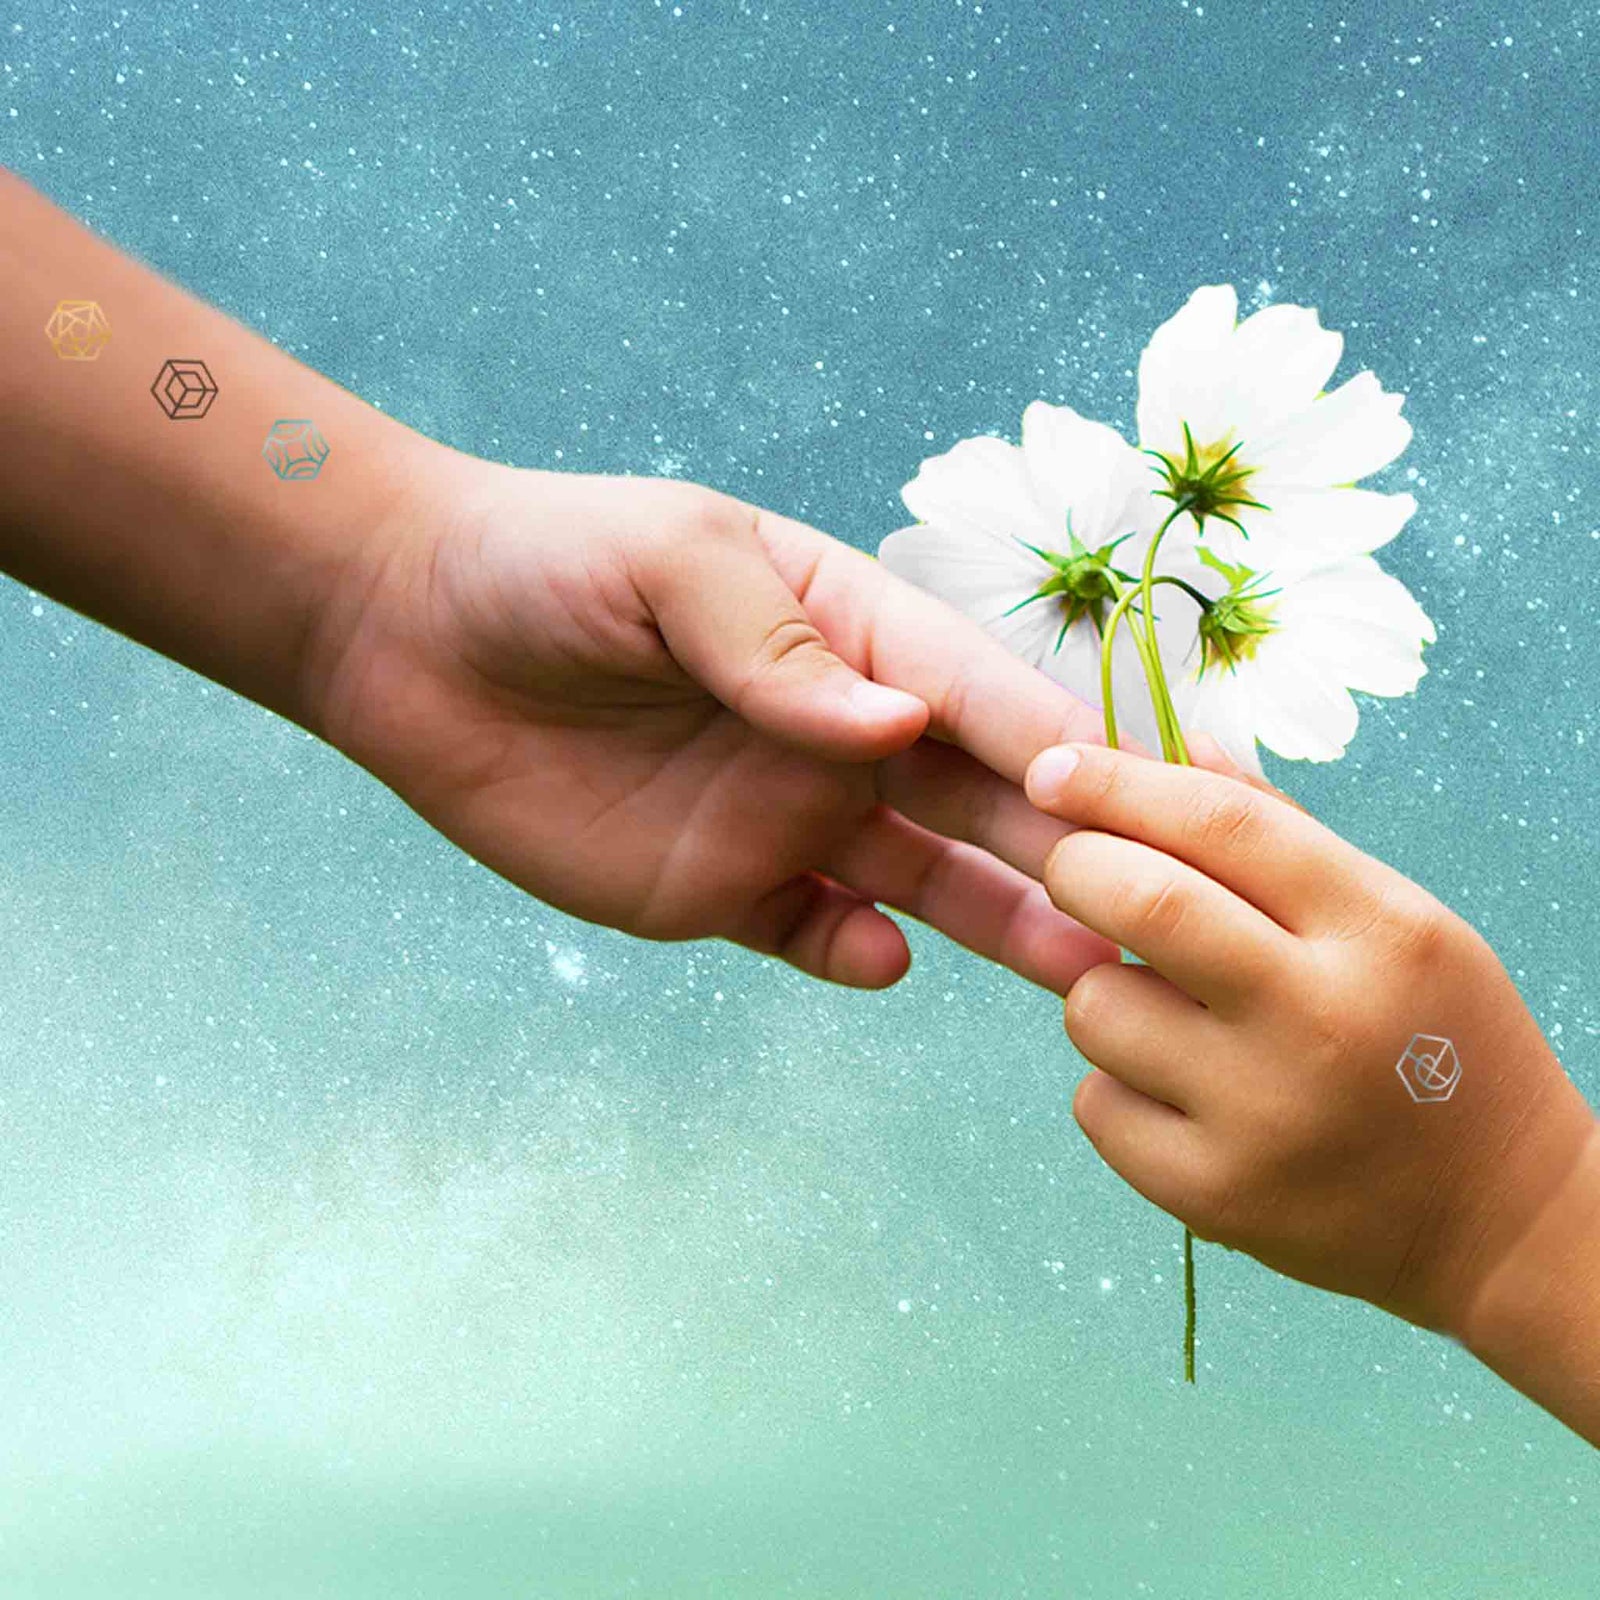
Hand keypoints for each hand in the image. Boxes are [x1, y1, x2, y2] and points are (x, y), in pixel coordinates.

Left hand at [303, 449, 1125, 990]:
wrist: (409, 638)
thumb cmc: (547, 567)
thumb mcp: (672, 564)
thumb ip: (779, 646)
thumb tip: (897, 725)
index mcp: (854, 636)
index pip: (988, 693)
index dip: (1078, 745)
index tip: (1173, 799)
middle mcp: (843, 734)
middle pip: (987, 800)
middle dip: (1078, 850)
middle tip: (1170, 911)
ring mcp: (789, 817)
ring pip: (930, 879)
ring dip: (1006, 922)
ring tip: (1084, 973)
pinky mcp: (720, 890)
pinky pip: (815, 935)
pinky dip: (861, 953)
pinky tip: (882, 958)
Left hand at [1022, 741, 1597, 1339]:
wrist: (1498, 1215)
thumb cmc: (1430, 1035)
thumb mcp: (1393, 915)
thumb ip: (1279, 832)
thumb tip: (1171, 747)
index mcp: (1378, 929)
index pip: (1222, 823)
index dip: (1118, 783)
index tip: (1051, 768)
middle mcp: (1321, 1019)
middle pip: (1144, 901)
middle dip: (1075, 867)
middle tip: (1072, 870)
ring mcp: (1264, 1118)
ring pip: (1097, 1006)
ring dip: (1098, 990)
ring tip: (1164, 1011)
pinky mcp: (1215, 1197)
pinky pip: (1094, 1104)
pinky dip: (1112, 1084)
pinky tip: (1177, 1093)